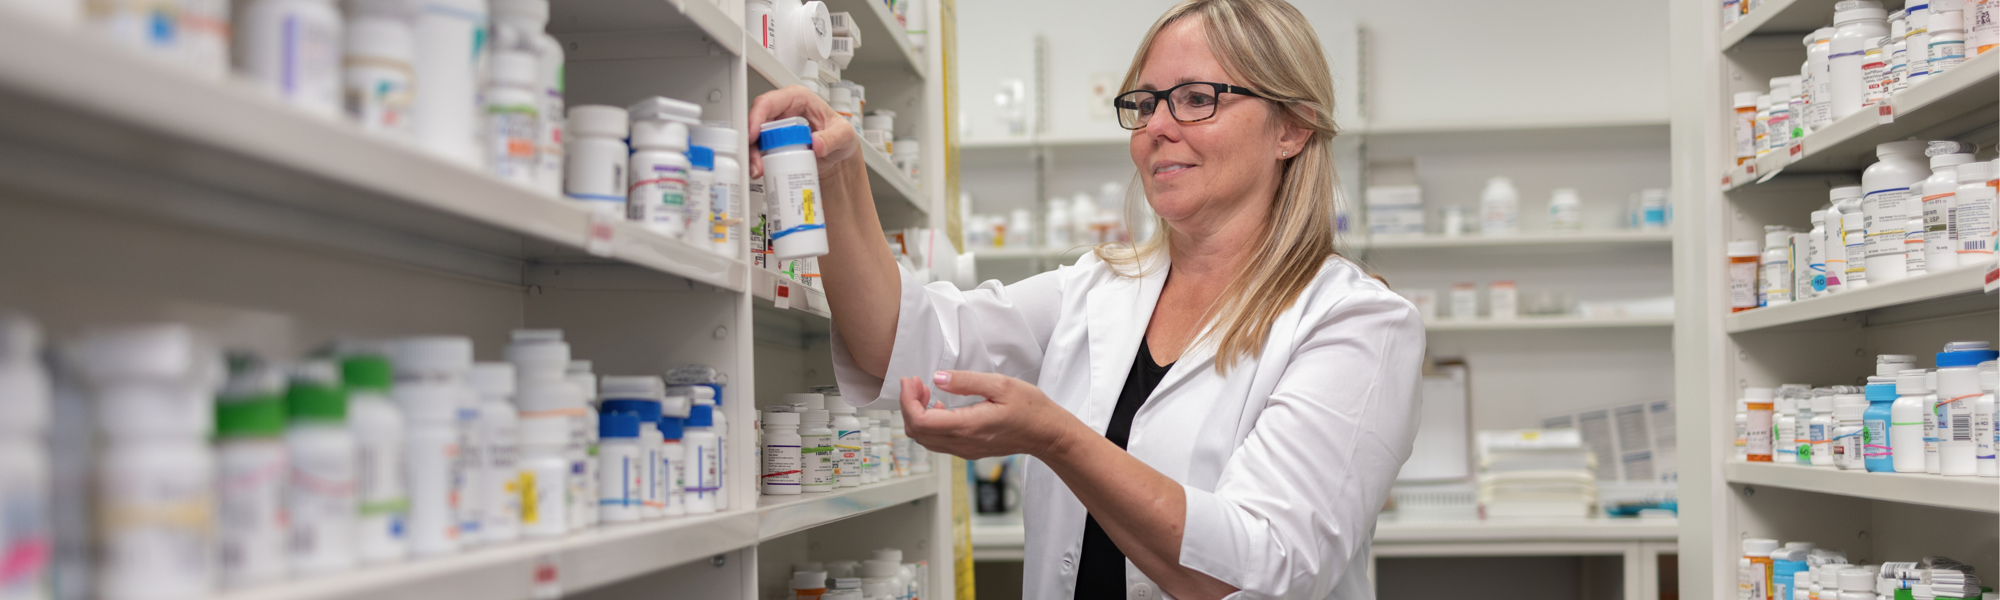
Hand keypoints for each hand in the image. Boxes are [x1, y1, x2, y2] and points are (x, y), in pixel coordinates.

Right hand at [746, 85, 861, 178]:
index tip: (753, 134)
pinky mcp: (774, 145)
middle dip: (751, 141)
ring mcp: (776, 129)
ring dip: (753, 154)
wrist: (839, 157)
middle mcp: (783, 112)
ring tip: (759, 170)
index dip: (757, 116)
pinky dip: (758, 162)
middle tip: (756, 160)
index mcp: (797, 98)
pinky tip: (762, 171)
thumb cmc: (841, 137)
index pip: (770, 102)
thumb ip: (833, 138)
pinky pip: (760, 151)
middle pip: (756, 121)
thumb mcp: (844, 135)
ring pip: (754, 138)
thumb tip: (816, 144)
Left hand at [897, 371, 1087, 459]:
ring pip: (925, 439)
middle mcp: (963, 443)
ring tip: (925, 391)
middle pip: (917, 433)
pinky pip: (938, 441)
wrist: (1048, 434)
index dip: (907, 401)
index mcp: (968, 426)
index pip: (920, 421)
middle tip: (915, 383)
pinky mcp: (969, 450)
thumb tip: (938, 378)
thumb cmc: (1031, 409)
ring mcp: (965, 450)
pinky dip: (929, 423)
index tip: (911, 381)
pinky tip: (939, 406)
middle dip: (909, 406)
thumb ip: (966, 381)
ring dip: (918, 415)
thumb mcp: (1000, 385)